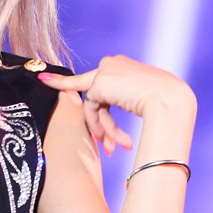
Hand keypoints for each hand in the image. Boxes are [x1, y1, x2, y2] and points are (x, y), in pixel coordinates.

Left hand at [38, 54, 191, 155]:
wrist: (169, 99)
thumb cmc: (163, 102)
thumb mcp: (139, 98)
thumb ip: (118, 100)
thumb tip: (102, 117)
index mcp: (121, 65)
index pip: (93, 79)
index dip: (66, 82)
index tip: (43, 80)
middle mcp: (110, 64)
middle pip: (93, 97)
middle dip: (97, 124)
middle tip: (105, 147)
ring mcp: (104, 71)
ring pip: (93, 106)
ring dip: (105, 129)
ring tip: (114, 148)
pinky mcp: (100, 83)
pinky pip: (93, 110)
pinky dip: (103, 127)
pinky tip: (115, 142)